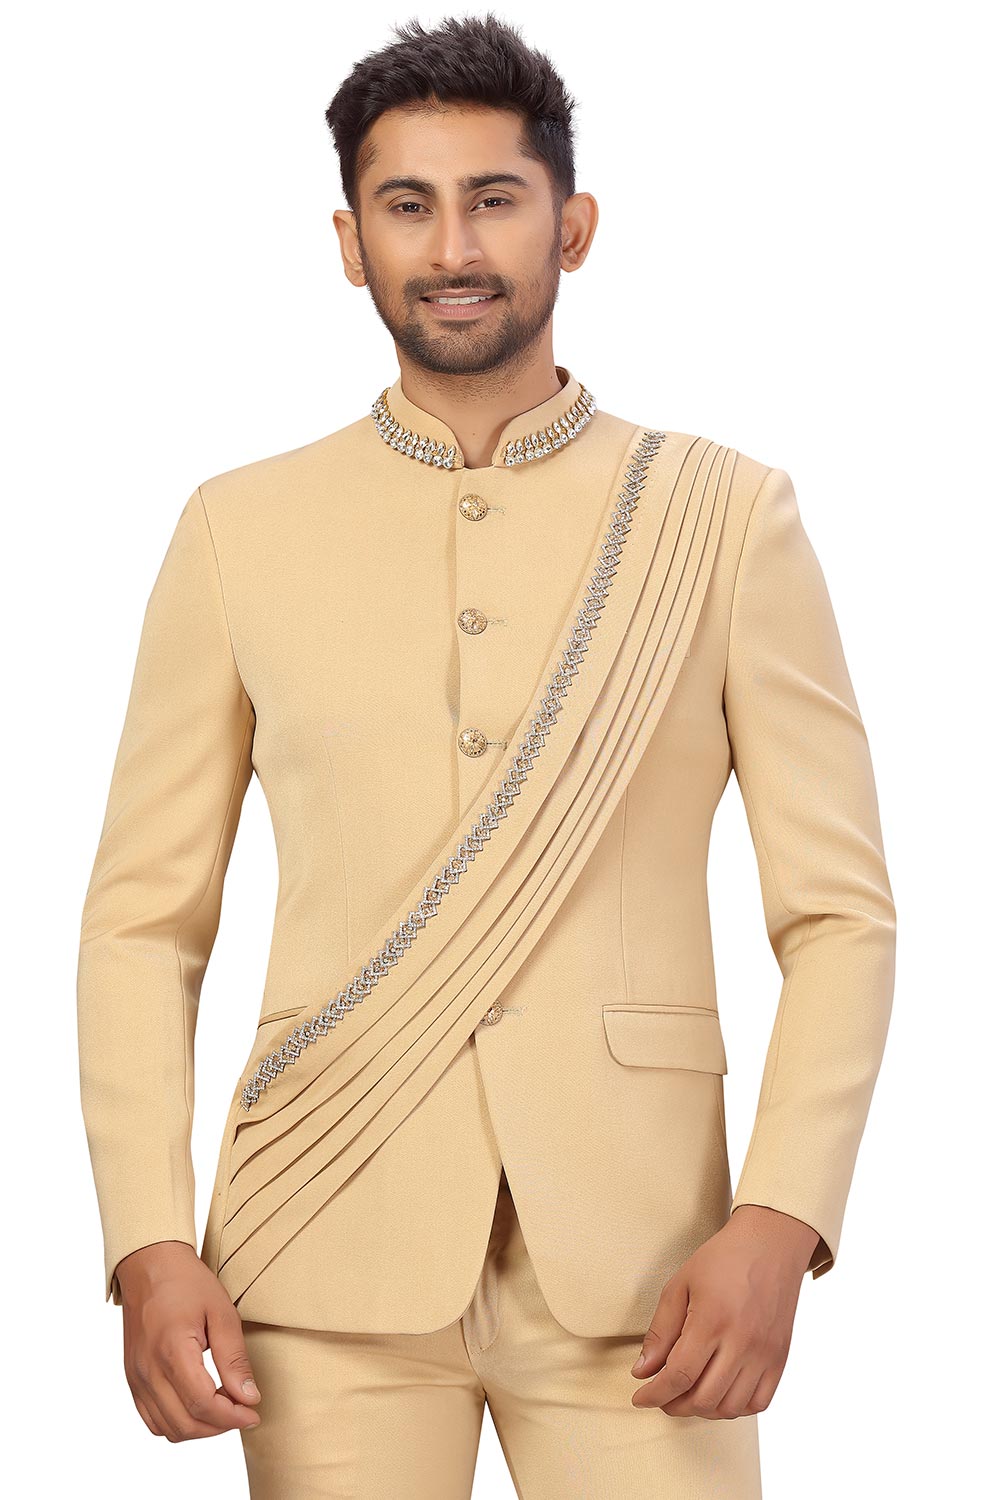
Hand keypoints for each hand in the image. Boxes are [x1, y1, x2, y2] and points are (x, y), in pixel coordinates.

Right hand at [115, 1240, 262, 1440]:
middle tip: (243, 1410)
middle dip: (220, 1426)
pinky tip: (198, 1405)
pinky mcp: (133, 1380)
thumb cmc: (186, 1283)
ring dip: (200, 1428)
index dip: (232, 1417)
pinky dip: (177, 1423)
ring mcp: (136, 1378)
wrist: (149, 1266)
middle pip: (186, 1423)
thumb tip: (249, 1397)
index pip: (203, 1404)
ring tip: (223, 1408)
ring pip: (168, 1429)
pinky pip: (152, 1419)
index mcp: (171, 1351)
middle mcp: (148, 1371)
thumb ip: (234, 1358)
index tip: (254, 1413)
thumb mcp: (221, 1311)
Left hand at [629, 1205, 819, 1417]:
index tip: (641, 1397)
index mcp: (712, 1320)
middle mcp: (742, 1342)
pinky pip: (758, 1402)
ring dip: (703, 1410)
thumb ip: (661, 1330)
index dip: (655, 1394)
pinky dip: (735, 1408)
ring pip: (730, 1407)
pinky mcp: (780, 1358)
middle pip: (704, 1399)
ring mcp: (764, 1353)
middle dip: (675, 1405)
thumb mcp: (680, 1284)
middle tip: (662, 1396)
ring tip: (688, 1395)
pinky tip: (719, 1393)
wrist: (770, 1244)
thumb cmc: (723, 1259)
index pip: (679, 1376)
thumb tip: (642, 1370)